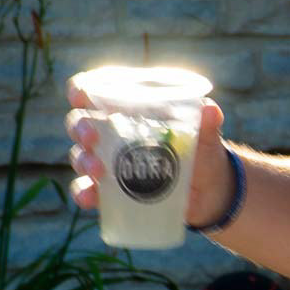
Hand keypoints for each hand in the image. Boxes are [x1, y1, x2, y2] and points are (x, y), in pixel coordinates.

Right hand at [65, 82, 230, 224]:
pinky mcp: (111, 191)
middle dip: (80, 127)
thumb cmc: (202, 151)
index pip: (95, 93)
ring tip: (99, 170)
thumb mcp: (206, 137)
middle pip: (80, 123)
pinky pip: (87, 191)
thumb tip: (209, 110)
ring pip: (80, 156)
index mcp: (130, 111)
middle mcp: (111, 134)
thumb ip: (207, 123)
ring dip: (82, 160)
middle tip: (92, 137)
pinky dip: (84, 194)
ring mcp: (108, 163)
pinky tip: (91, 198)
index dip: (81, 91)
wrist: (210, 190)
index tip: (80, 96)